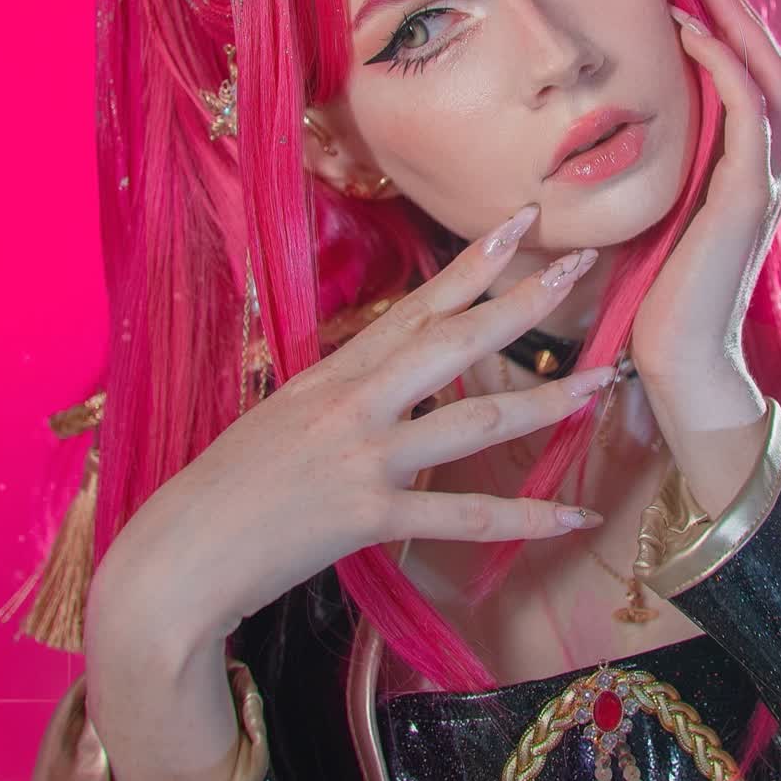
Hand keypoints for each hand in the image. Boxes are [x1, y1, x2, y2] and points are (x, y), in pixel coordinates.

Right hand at [86, 214, 615, 658]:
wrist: (177, 556)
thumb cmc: (223, 491)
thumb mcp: (281, 421)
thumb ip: (339, 399)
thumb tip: (388, 384)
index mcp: (333, 374)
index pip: (416, 306)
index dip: (471, 265)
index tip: (520, 224)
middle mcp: (354, 402)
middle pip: (455, 341)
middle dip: (521, 302)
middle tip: (582, 265)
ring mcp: (364, 455)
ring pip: (474, 419)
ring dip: (546, 402)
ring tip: (603, 385)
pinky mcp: (367, 513)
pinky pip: (464, 516)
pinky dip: (525, 518)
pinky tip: (574, 517)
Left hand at [630, 0, 780, 433]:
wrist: (679, 363)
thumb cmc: (655, 298)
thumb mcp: (651, 215)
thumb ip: (651, 169)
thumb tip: (608, 124)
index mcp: (746, 170)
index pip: (750, 75)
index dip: (726, 20)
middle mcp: (766, 168)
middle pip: (770, 59)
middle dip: (735, 0)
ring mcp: (764, 182)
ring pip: (770, 75)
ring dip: (735, 17)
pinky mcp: (747, 199)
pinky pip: (748, 113)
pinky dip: (725, 66)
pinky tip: (691, 33)